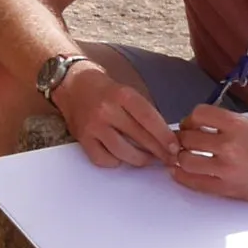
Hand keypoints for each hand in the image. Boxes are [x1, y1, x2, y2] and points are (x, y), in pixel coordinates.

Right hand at [55, 65, 176, 168]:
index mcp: (122, 95)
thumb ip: (143, 113)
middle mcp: (107, 110)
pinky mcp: (82, 139)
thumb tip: (165, 137)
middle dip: (158, 151)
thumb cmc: (104, 90)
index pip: (149, 119)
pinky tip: (122, 157)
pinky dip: (115, 162)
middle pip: (139, 137)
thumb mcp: (127, 92)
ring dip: (140, 159)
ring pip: (122, 152)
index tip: (175, 147)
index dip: (165, 136)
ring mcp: (93, 126)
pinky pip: (103, 159)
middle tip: (169, 158)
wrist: (71, 84)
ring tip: (148, 159)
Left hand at [167, 105, 247, 199]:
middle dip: (183, 137)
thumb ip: (222, 125)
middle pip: (187, 138)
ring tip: (184, 155)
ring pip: (185, 160)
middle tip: (185, 140)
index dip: (191, 118)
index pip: (199, 114)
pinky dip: (181, 175)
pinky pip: (193, 182)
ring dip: (180, 156)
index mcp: (237, 125)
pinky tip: (179, 171)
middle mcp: (230, 146)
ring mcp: (227, 169)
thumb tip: (193, 127)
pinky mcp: (226, 188)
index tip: (192, 123)